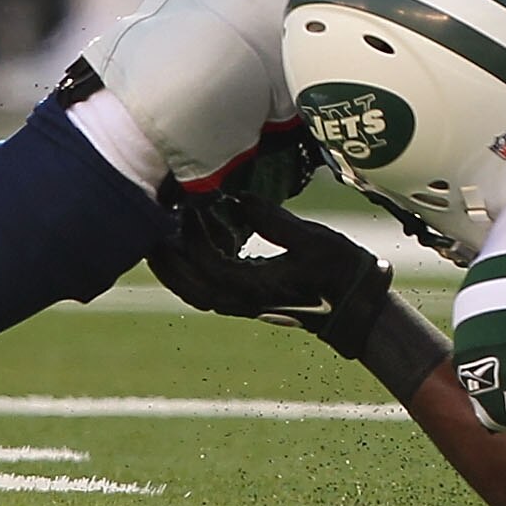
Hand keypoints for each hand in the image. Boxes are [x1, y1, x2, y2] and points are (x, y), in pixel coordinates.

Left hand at [146, 194, 391, 359]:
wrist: (355, 308)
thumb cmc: (340, 272)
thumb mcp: (313, 240)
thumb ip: (273, 220)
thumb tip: (239, 198)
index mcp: (252, 286)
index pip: (206, 260)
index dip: (193, 231)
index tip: (193, 204)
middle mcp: (239, 300)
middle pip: (185, 283)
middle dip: (165, 255)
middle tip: (151, 223)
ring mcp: (241, 304)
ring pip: (191, 290)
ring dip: (172, 266)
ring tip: (161, 237)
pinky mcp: (245, 301)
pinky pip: (204, 290)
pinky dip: (189, 272)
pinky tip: (192, 248)